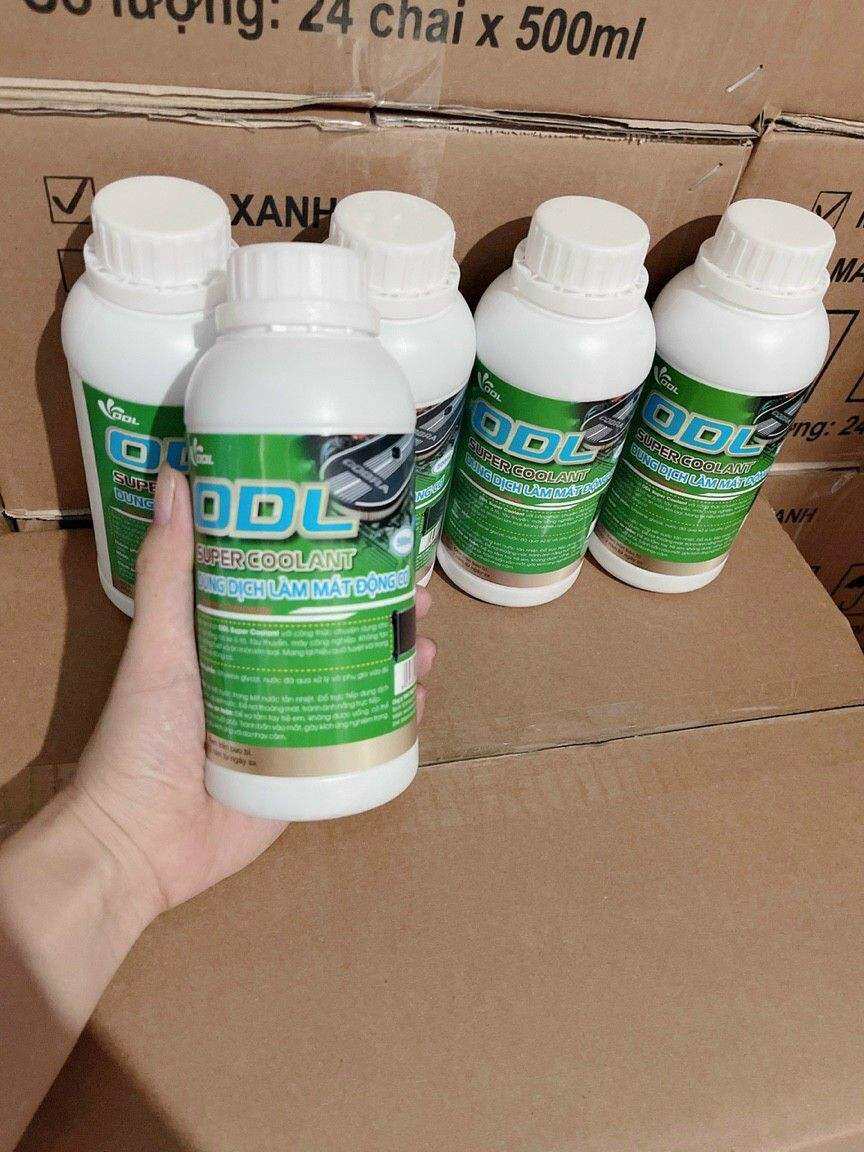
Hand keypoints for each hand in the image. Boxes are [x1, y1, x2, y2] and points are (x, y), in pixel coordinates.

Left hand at [69, 465, 437, 925]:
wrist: (140, 844)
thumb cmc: (139, 738)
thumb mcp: (158, 645)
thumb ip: (169, 569)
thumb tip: (176, 477)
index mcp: (234, 640)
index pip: (298, 589)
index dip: (341, 565)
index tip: (378, 541)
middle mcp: (268, 676)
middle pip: (340, 633)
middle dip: (385, 614)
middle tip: (418, 599)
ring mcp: (292, 726)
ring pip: (359, 683)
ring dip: (398, 662)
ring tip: (424, 650)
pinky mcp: (309, 773)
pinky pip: (361, 741)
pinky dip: (395, 721)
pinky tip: (417, 703)